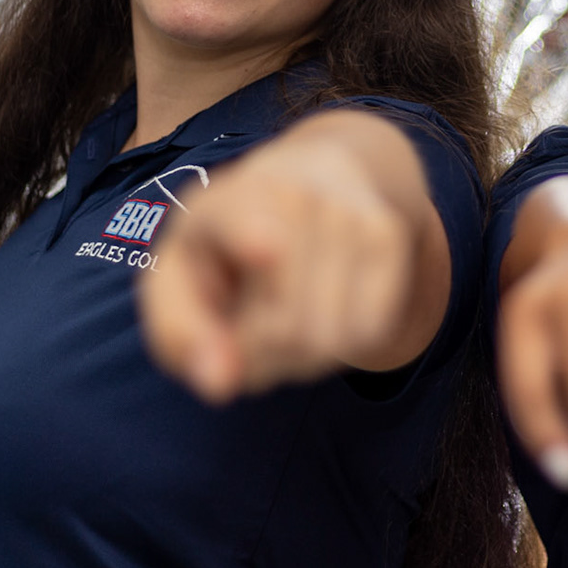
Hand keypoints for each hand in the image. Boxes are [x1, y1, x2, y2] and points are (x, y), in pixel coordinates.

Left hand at [138, 111, 444, 402]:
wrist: (309, 182)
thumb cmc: (228, 251)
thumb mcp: (179, 285)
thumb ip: (181, 337)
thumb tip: (219, 385)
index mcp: (222, 204)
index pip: (241, 220)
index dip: (251, 236)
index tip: (262, 246)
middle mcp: (290, 194)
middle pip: (286, 327)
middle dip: (261, 358)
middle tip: (247, 335)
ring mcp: (345, 212)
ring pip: (330, 337)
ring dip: (300, 358)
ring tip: (282, 321)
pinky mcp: (387, 234)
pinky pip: (370, 331)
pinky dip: (342, 346)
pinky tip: (322, 313)